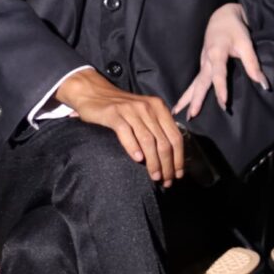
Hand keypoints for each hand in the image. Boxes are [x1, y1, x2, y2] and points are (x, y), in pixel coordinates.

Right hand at [55, 69, 185, 185]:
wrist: (94, 92)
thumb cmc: (121, 108)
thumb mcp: (144, 113)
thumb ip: (156, 128)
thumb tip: (170, 156)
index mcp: (159, 108)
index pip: (175, 136)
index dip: (179, 158)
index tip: (178, 174)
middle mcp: (148, 107)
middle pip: (164, 141)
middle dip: (168, 165)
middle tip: (166, 181)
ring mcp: (131, 110)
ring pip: (148, 140)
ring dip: (153, 162)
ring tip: (155, 176)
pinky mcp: (114, 113)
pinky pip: (126, 132)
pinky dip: (133, 147)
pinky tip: (137, 160)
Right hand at [173, 0, 267, 120]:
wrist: (221, 16)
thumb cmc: (235, 29)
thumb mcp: (246, 44)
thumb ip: (253, 65)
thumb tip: (263, 85)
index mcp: (217, 53)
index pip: (219, 74)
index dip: (221, 89)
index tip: (223, 103)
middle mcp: (206, 60)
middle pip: (200, 82)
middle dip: (195, 99)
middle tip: (192, 115)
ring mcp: (202, 62)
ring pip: (194, 83)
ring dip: (186, 98)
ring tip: (176, 113)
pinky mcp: (202, 65)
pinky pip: (195, 81)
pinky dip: (188, 93)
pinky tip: (183, 104)